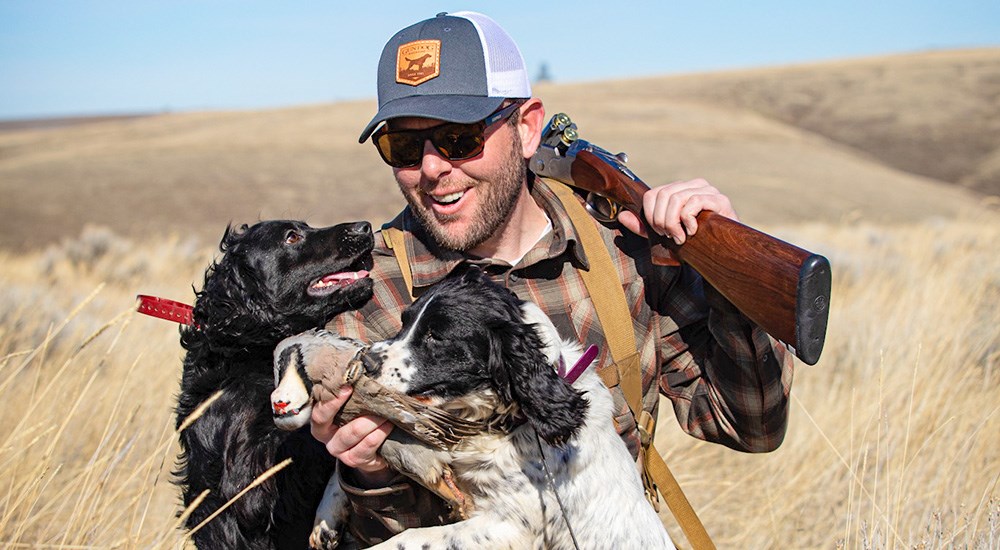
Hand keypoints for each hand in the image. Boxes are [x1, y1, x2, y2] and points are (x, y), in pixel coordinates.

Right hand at [310, 386, 395, 485]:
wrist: (376, 450)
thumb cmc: (362, 420)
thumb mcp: (355, 408)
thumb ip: (353, 395)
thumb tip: (360, 373)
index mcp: (322, 422)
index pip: (319, 412)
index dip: (331, 400)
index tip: (347, 387)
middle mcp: (328, 438)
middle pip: (335, 424)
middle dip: (353, 406)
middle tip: (372, 397)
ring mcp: (341, 452)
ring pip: (353, 433)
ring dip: (371, 421)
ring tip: (386, 412)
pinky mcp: (356, 461)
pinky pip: (367, 446)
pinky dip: (379, 433)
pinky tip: (389, 425)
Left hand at [617, 178, 738, 244]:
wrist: (722, 252)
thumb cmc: (694, 242)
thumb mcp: (664, 234)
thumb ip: (643, 226)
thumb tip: (621, 216)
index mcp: (679, 189)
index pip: (653, 194)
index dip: (650, 215)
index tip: (659, 232)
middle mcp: (693, 184)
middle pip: (663, 195)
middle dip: (661, 221)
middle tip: (670, 236)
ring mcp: (708, 190)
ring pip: (677, 198)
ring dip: (674, 223)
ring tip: (680, 237)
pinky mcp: (720, 199)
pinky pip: (694, 202)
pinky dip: (688, 220)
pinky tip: (692, 232)